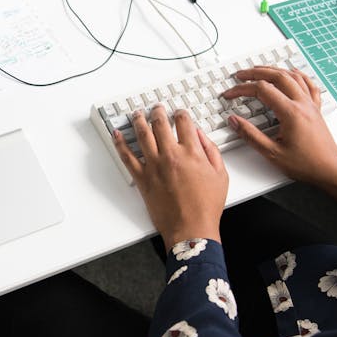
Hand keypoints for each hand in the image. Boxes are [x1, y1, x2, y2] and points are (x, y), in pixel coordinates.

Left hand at [114, 108, 228, 251]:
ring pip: (142, 135)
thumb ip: (211, 151)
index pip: (183, 122)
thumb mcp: (220, 175)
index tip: (178, 112)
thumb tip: (200, 135)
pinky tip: (117, 134)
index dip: (180, 113)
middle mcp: (171, 155)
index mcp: (192, 152)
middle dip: (158, 112)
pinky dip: (120, 143)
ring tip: (137, 113)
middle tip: (156, 108)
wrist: (191, 229)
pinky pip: (127, 157)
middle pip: (160, 124)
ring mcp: (154, 166)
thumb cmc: (206, 206)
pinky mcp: (142, 179)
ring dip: (138, 120)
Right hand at [222, 67, 336, 204]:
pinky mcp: (315, 109)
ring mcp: (310, 105)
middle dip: (256, 72)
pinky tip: (293, 72)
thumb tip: (234, 121)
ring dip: (274, 70)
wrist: (330, 170)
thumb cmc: (306, 164)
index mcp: (291, 113)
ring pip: (293, 76)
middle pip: (277, 76)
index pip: (262, 90)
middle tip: (241, 75)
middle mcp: (302, 104)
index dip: (242, 89)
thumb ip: (250, 135)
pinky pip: (308, 84)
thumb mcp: (272, 153)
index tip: (230, 94)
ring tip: (260, 70)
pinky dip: (298, 75)